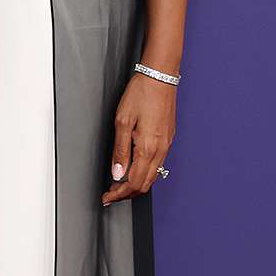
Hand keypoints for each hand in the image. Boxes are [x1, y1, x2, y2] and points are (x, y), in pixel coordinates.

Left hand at [102, 71, 174, 204]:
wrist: (160, 77)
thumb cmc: (141, 94)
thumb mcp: (122, 122)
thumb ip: (120, 151)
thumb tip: (118, 174)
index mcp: (148, 148)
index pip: (133, 183)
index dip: (118, 194)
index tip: (107, 197)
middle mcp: (160, 150)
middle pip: (144, 184)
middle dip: (126, 193)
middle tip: (111, 194)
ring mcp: (166, 145)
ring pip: (153, 176)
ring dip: (136, 184)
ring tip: (119, 184)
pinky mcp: (168, 139)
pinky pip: (158, 165)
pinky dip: (145, 173)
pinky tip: (134, 169)